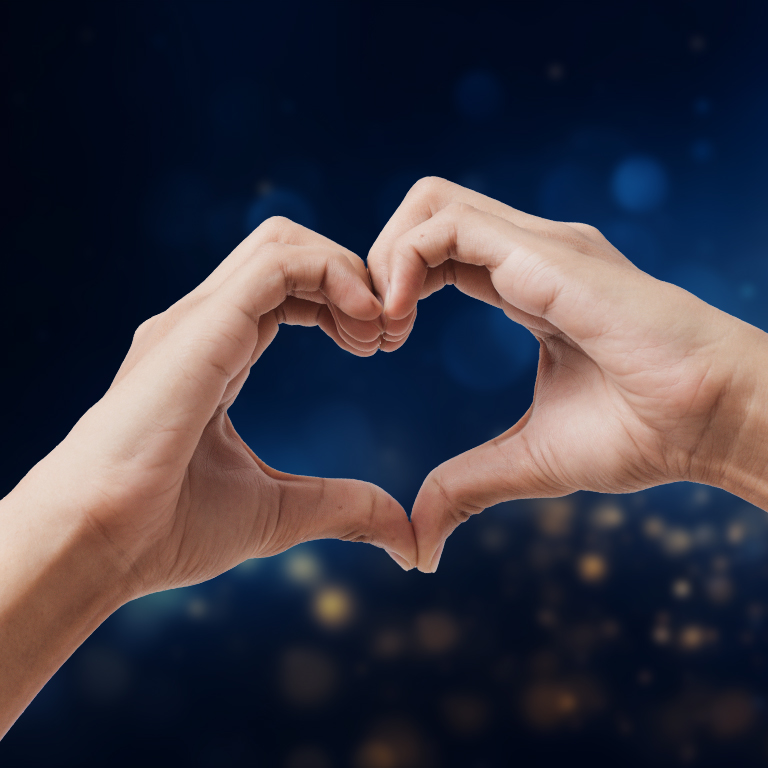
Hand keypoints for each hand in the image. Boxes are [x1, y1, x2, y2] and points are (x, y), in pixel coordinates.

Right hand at [24, 216, 416, 597]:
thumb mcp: (278, 510)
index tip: (377, 347)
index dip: (341, 303)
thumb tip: (402, 535)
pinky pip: (278, 263)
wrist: (98, 543)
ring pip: (284, 243)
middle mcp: (206, 324)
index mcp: (217, 352)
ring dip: (346, 273)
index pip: (286, 289)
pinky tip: (363, 325)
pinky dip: (332, 276)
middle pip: (289, 251)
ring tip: (377, 332)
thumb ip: (340, 507)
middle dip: (352, 278)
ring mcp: (199, 319)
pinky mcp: (202, 324)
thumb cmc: (167, 528)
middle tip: (388, 335)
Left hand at [368, 177, 767, 571]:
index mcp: (525, 284)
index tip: (380, 346)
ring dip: (384, 259)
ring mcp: (539, 244)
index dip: (393, 289)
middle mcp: (528, 253)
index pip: (437, 254)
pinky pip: (448, 226)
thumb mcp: (528, 461)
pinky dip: (404, 263)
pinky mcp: (547, 252)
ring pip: (430, 203)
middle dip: (376, 264)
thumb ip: (466, 486)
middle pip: (424, 216)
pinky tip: (401, 320)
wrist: (713, 421)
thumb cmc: (642, 434)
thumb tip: (420, 545)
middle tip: (371, 333)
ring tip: (384, 328)